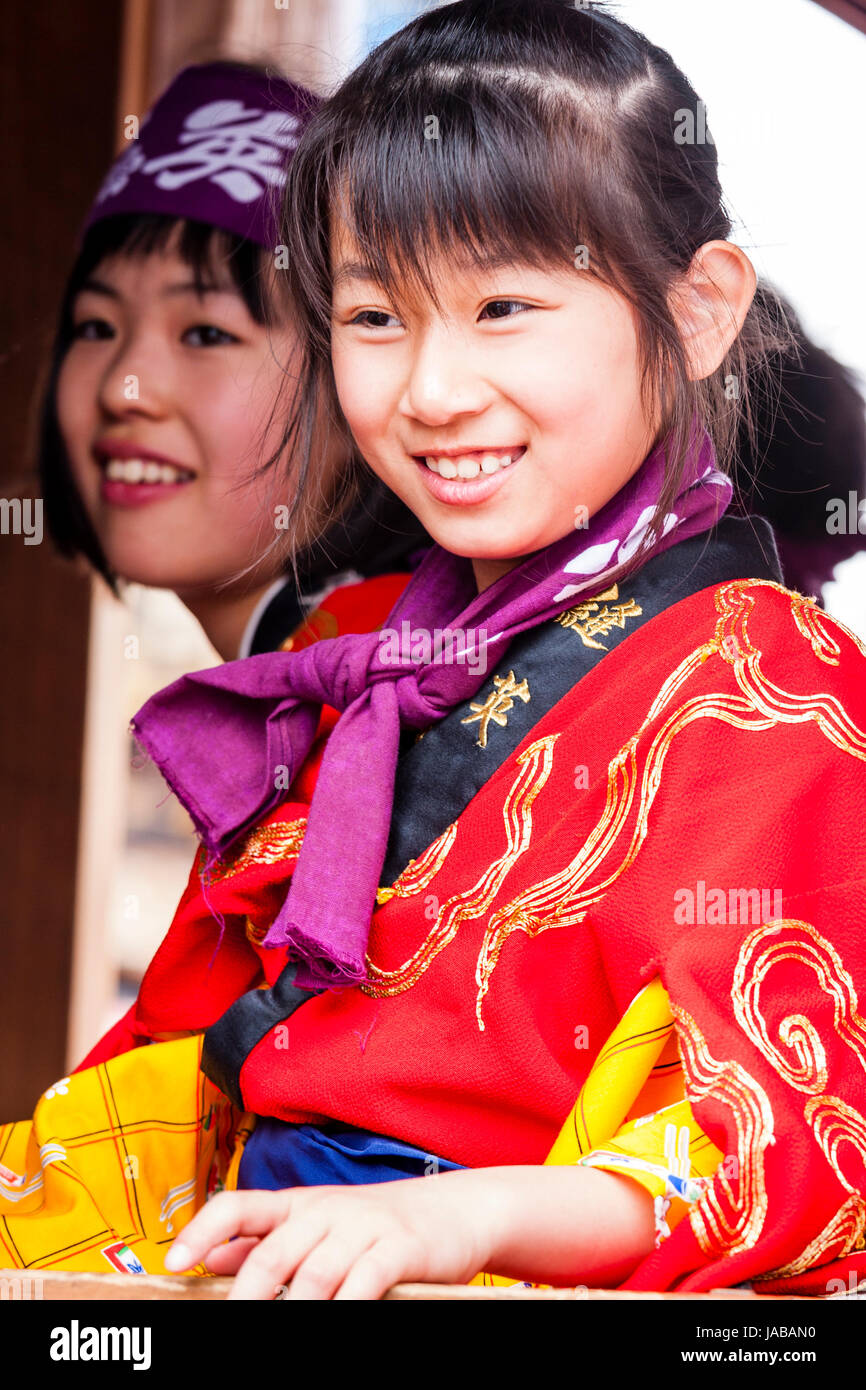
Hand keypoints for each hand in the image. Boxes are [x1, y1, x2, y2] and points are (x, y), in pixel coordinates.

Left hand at [164, 1168, 504, 1299]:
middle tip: (230, 1326)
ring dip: (292, 1311)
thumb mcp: (318, 1225)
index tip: (173, 1262)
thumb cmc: (375, 1224)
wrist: (454, 1208)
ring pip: (314, 1274)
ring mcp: (363, 1226)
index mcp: (297, 1203)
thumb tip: (211, 1261)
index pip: (238, 1205)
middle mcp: (325, 1209)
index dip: (202, 1230)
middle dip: (244, 1298)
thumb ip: (266, 1241)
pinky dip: (347, 1307)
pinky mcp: (399, 1248)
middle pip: (271, 1252)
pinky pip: (365, 1282)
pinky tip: (337, 1321)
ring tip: (280, 1334)